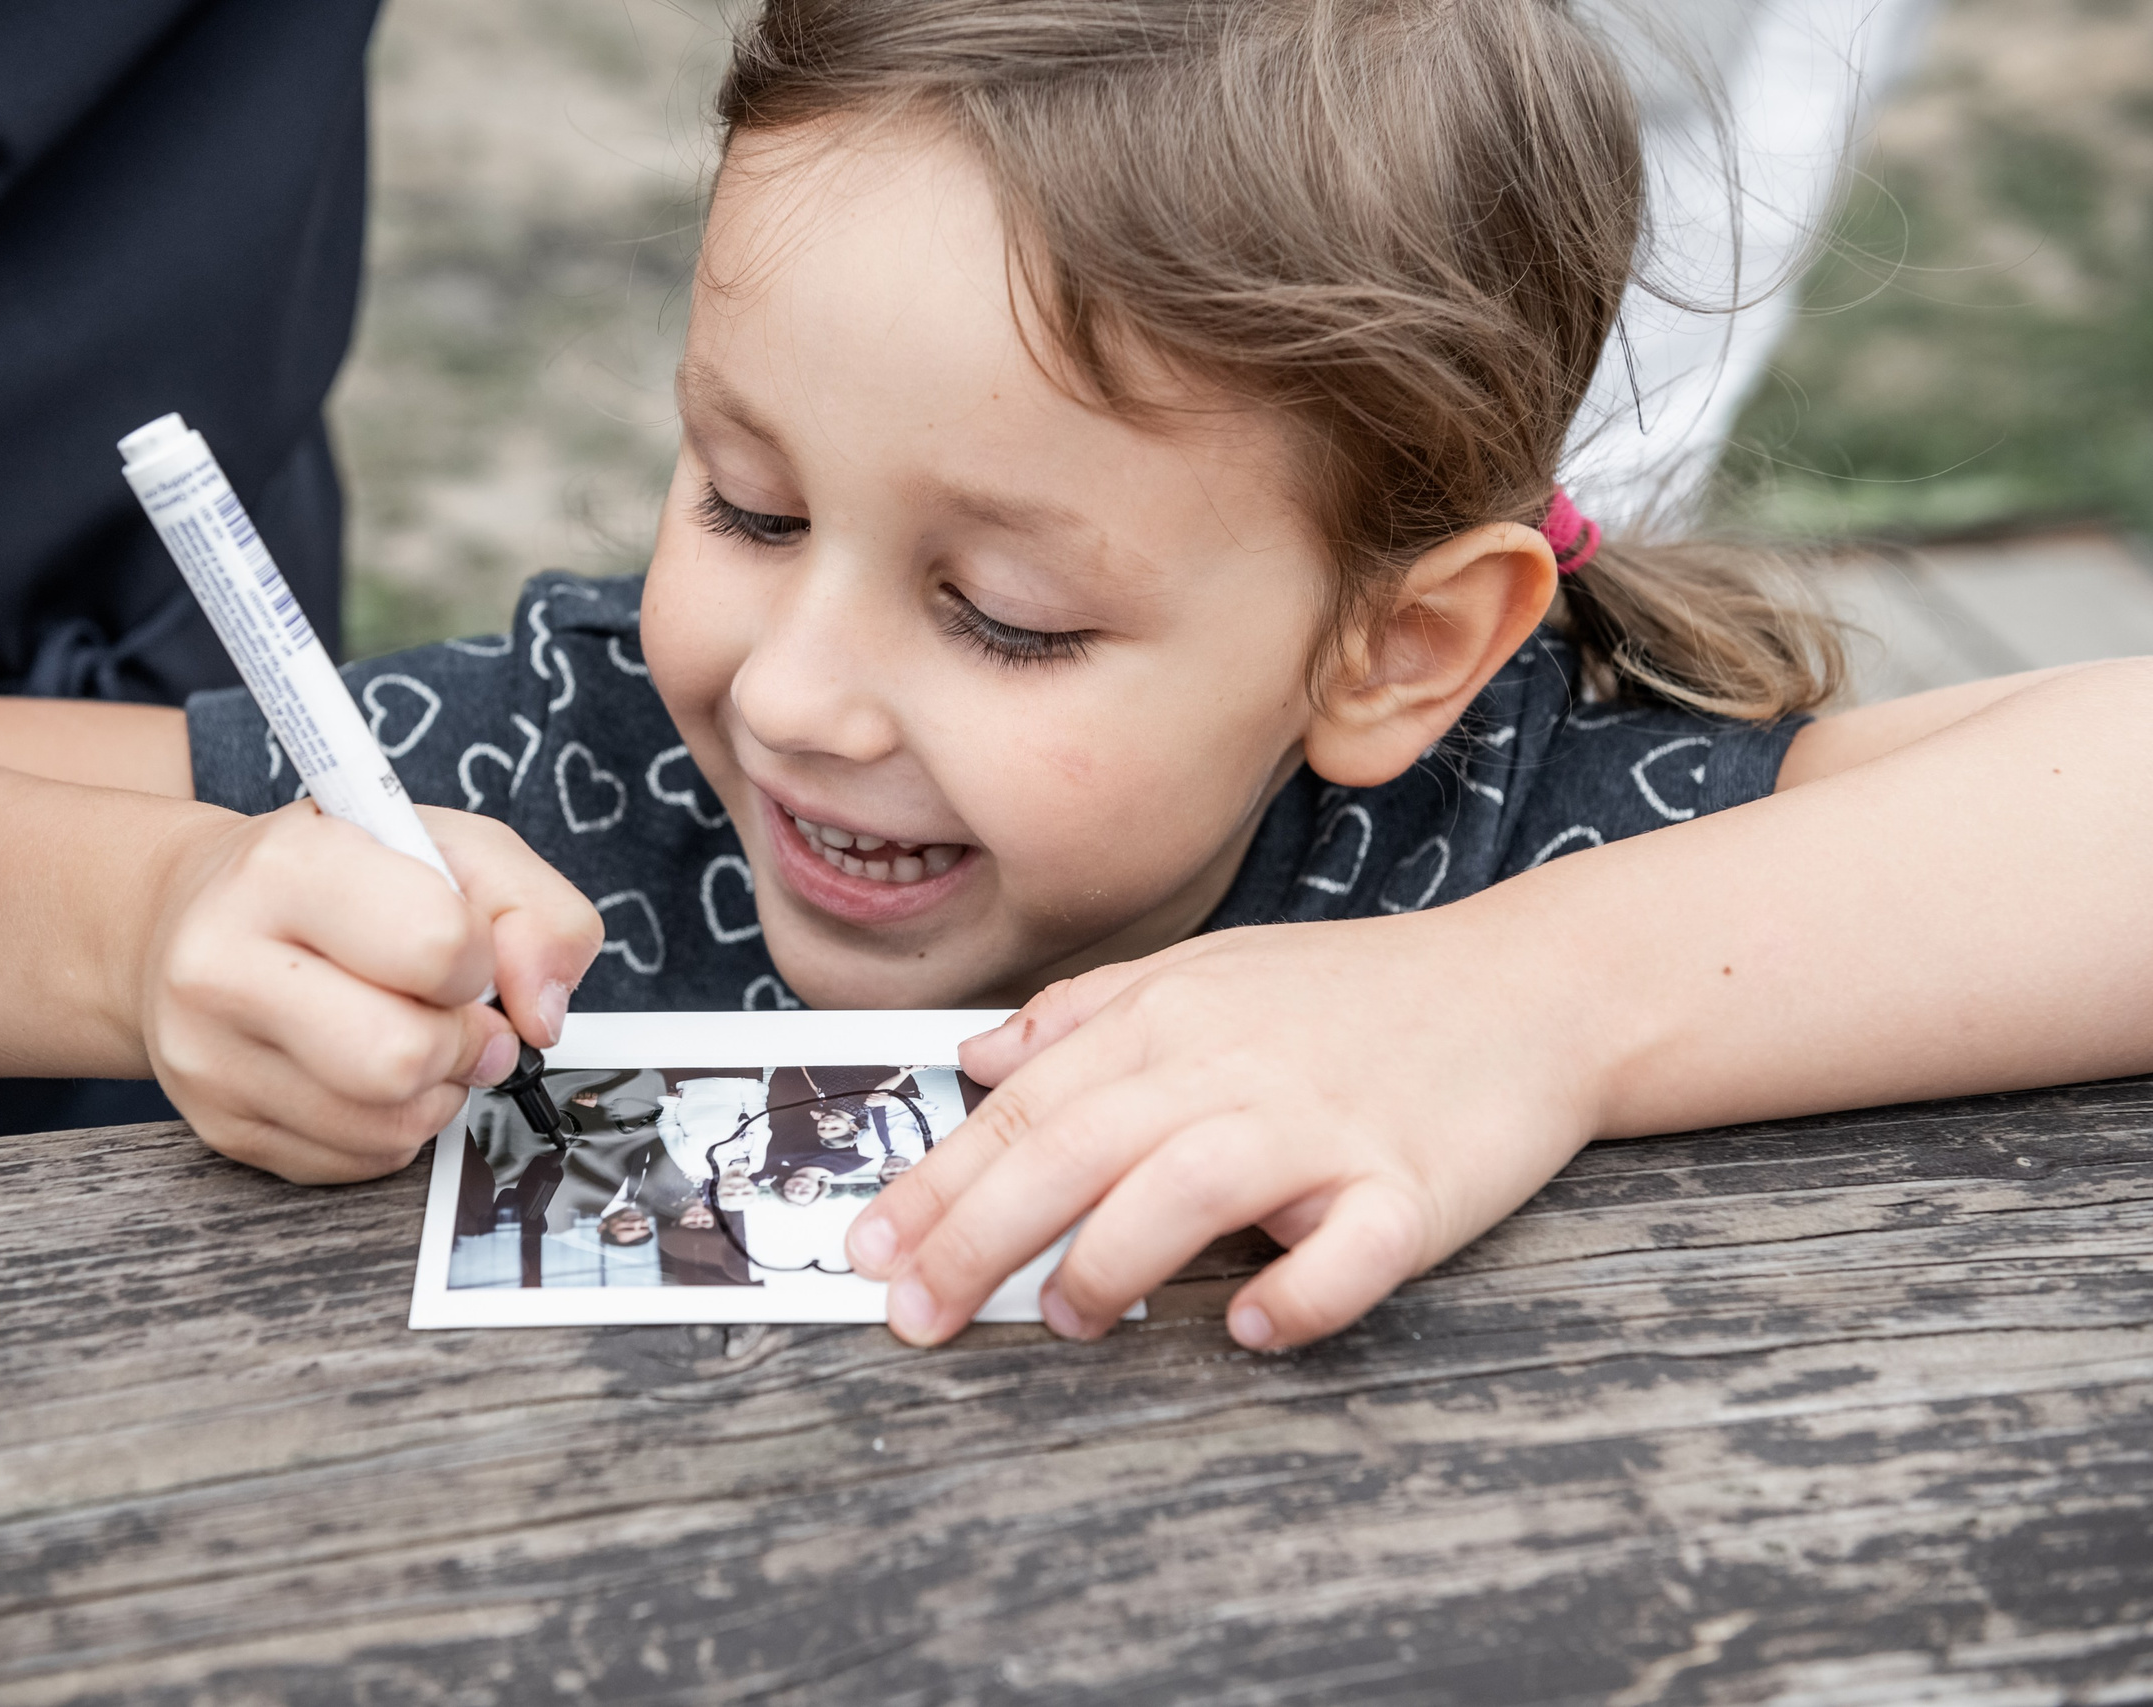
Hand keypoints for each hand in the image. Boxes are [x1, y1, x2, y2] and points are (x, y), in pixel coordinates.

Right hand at [141, 803, 603, 1183]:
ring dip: (436, 1092)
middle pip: (401, 1058)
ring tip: (413, 1038)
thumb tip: (541, 1016)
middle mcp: (223, 964)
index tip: (464, 952)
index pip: (435, 946)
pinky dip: (393, 1126)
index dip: (480, 961)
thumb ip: (537, 912)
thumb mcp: (451, 847)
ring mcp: (210, 1055)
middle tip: (460, 1018)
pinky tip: (368, 1074)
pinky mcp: (221, 1126)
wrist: (190, 915)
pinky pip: (358, 1161)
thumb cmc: (336, 880)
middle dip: (464, 1046)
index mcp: (286, 868)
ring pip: (387, 1124)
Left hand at [844, 911, 1599, 1349]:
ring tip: (1066, 1318)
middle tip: (911, 1313)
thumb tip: (975, 1057)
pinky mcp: (1413, 1185)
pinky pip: (1348, 1250)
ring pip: (1188, 1185)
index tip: (863, 1248)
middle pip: (1077, 1147)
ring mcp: (1324, 1125)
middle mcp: (1231, 1065)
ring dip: (1113, 1259)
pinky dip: (1296, 1292)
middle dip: (976, 1236)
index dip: (936, 1180)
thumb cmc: (1353, 997)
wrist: (1530, 986)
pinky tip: (1245, 1327)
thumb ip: (1085, 1015)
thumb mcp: (1207, 972)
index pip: (1026, 1106)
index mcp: (1168, 1019)